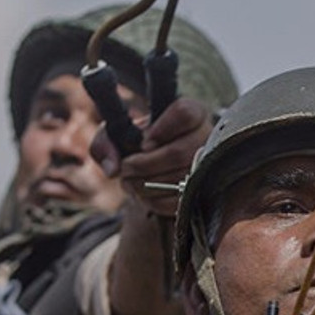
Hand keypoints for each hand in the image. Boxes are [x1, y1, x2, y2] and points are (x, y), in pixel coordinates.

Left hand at [90, 97, 213, 217]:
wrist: (154, 168)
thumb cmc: (137, 143)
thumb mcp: (117, 134)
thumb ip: (105, 143)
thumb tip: (113, 169)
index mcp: (191, 113)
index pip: (184, 114)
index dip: (162, 129)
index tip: (143, 142)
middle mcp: (206, 137)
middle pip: (179, 152)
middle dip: (145, 165)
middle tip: (126, 168)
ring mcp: (209, 166)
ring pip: (180, 178)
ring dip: (147, 185)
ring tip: (129, 183)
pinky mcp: (203, 192)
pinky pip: (180, 201)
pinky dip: (155, 201)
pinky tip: (142, 195)